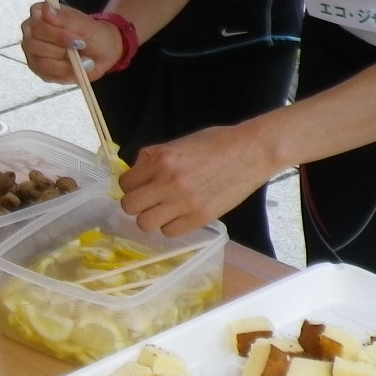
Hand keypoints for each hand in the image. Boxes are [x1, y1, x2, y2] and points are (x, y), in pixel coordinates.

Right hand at [19, 0, 123, 83]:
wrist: (101, 52)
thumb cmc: (91, 34)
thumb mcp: (84, 25)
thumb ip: (65, 18)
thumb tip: (46, 8)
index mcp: (39, 12)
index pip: (38, 24)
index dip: (58, 35)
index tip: (79, 40)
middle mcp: (30, 31)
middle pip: (34, 44)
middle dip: (61, 50)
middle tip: (82, 50)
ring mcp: (32, 50)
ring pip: (40, 62)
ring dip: (64, 63)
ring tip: (82, 59)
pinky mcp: (37, 67)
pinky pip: (46, 74)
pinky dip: (64, 72)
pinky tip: (76, 67)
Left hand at [119, 124, 275, 238]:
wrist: (250, 151)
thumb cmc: (215, 143)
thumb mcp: (177, 143)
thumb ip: (154, 160)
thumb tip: (137, 175)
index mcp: (160, 158)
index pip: (125, 183)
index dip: (131, 186)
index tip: (140, 186)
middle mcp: (167, 180)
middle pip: (130, 206)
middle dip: (135, 204)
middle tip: (148, 200)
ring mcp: (183, 201)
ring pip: (146, 224)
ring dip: (151, 218)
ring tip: (163, 211)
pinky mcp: (200, 217)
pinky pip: (170, 232)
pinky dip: (171, 226)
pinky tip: (179, 216)